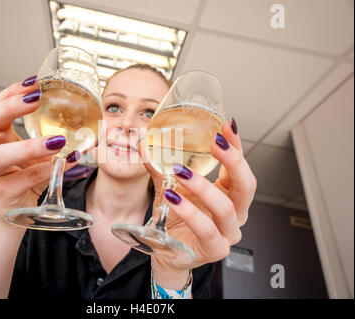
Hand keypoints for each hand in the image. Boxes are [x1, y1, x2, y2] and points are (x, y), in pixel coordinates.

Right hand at [0, 76, 80, 229]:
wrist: (17, 211)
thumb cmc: (24, 176)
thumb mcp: (32, 151)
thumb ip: (46, 133)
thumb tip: (81, 115)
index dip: (10, 93)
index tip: (34, 83)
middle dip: (9, 109)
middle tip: (36, 100)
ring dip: (30, 146)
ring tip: (58, 140)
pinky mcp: (1, 193)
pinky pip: (26, 178)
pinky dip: (50, 169)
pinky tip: (70, 161)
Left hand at [139, 119, 256, 277]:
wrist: (168, 253)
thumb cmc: (175, 220)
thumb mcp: (170, 188)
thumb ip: (160, 168)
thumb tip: (144, 143)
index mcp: (229, 194)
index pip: (239, 167)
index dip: (236, 146)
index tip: (227, 126)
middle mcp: (235, 213)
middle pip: (246, 186)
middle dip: (233, 161)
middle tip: (215, 142)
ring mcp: (228, 233)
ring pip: (225, 208)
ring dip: (203, 186)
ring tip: (180, 171)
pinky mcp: (215, 249)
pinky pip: (207, 230)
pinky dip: (190, 212)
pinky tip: (173, 197)